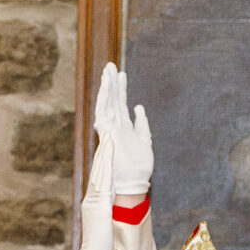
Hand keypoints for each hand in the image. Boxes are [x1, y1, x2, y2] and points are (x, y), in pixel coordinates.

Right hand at [73, 136, 116, 249]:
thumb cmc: (100, 247)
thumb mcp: (103, 225)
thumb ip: (105, 213)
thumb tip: (109, 208)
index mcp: (94, 203)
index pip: (99, 177)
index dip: (103, 160)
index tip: (108, 146)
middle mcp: (91, 199)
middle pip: (98, 171)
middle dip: (103, 152)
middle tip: (107, 133)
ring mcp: (93, 202)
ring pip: (99, 173)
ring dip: (104, 155)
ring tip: (109, 139)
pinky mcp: (96, 206)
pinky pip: (102, 183)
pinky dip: (105, 168)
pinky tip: (108, 158)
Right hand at [92, 62, 153, 195]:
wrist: (133, 184)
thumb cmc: (139, 168)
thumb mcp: (145, 142)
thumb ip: (142, 125)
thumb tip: (139, 108)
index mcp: (123, 128)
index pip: (120, 104)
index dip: (121, 89)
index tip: (121, 74)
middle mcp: (114, 126)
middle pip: (113, 100)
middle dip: (112, 82)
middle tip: (110, 65)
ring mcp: (109, 129)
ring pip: (107, 103)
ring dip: (107, 86)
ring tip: (108, 69)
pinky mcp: (107, 132)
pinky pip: (103, 111)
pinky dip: (105, 97)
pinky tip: (107, 84)